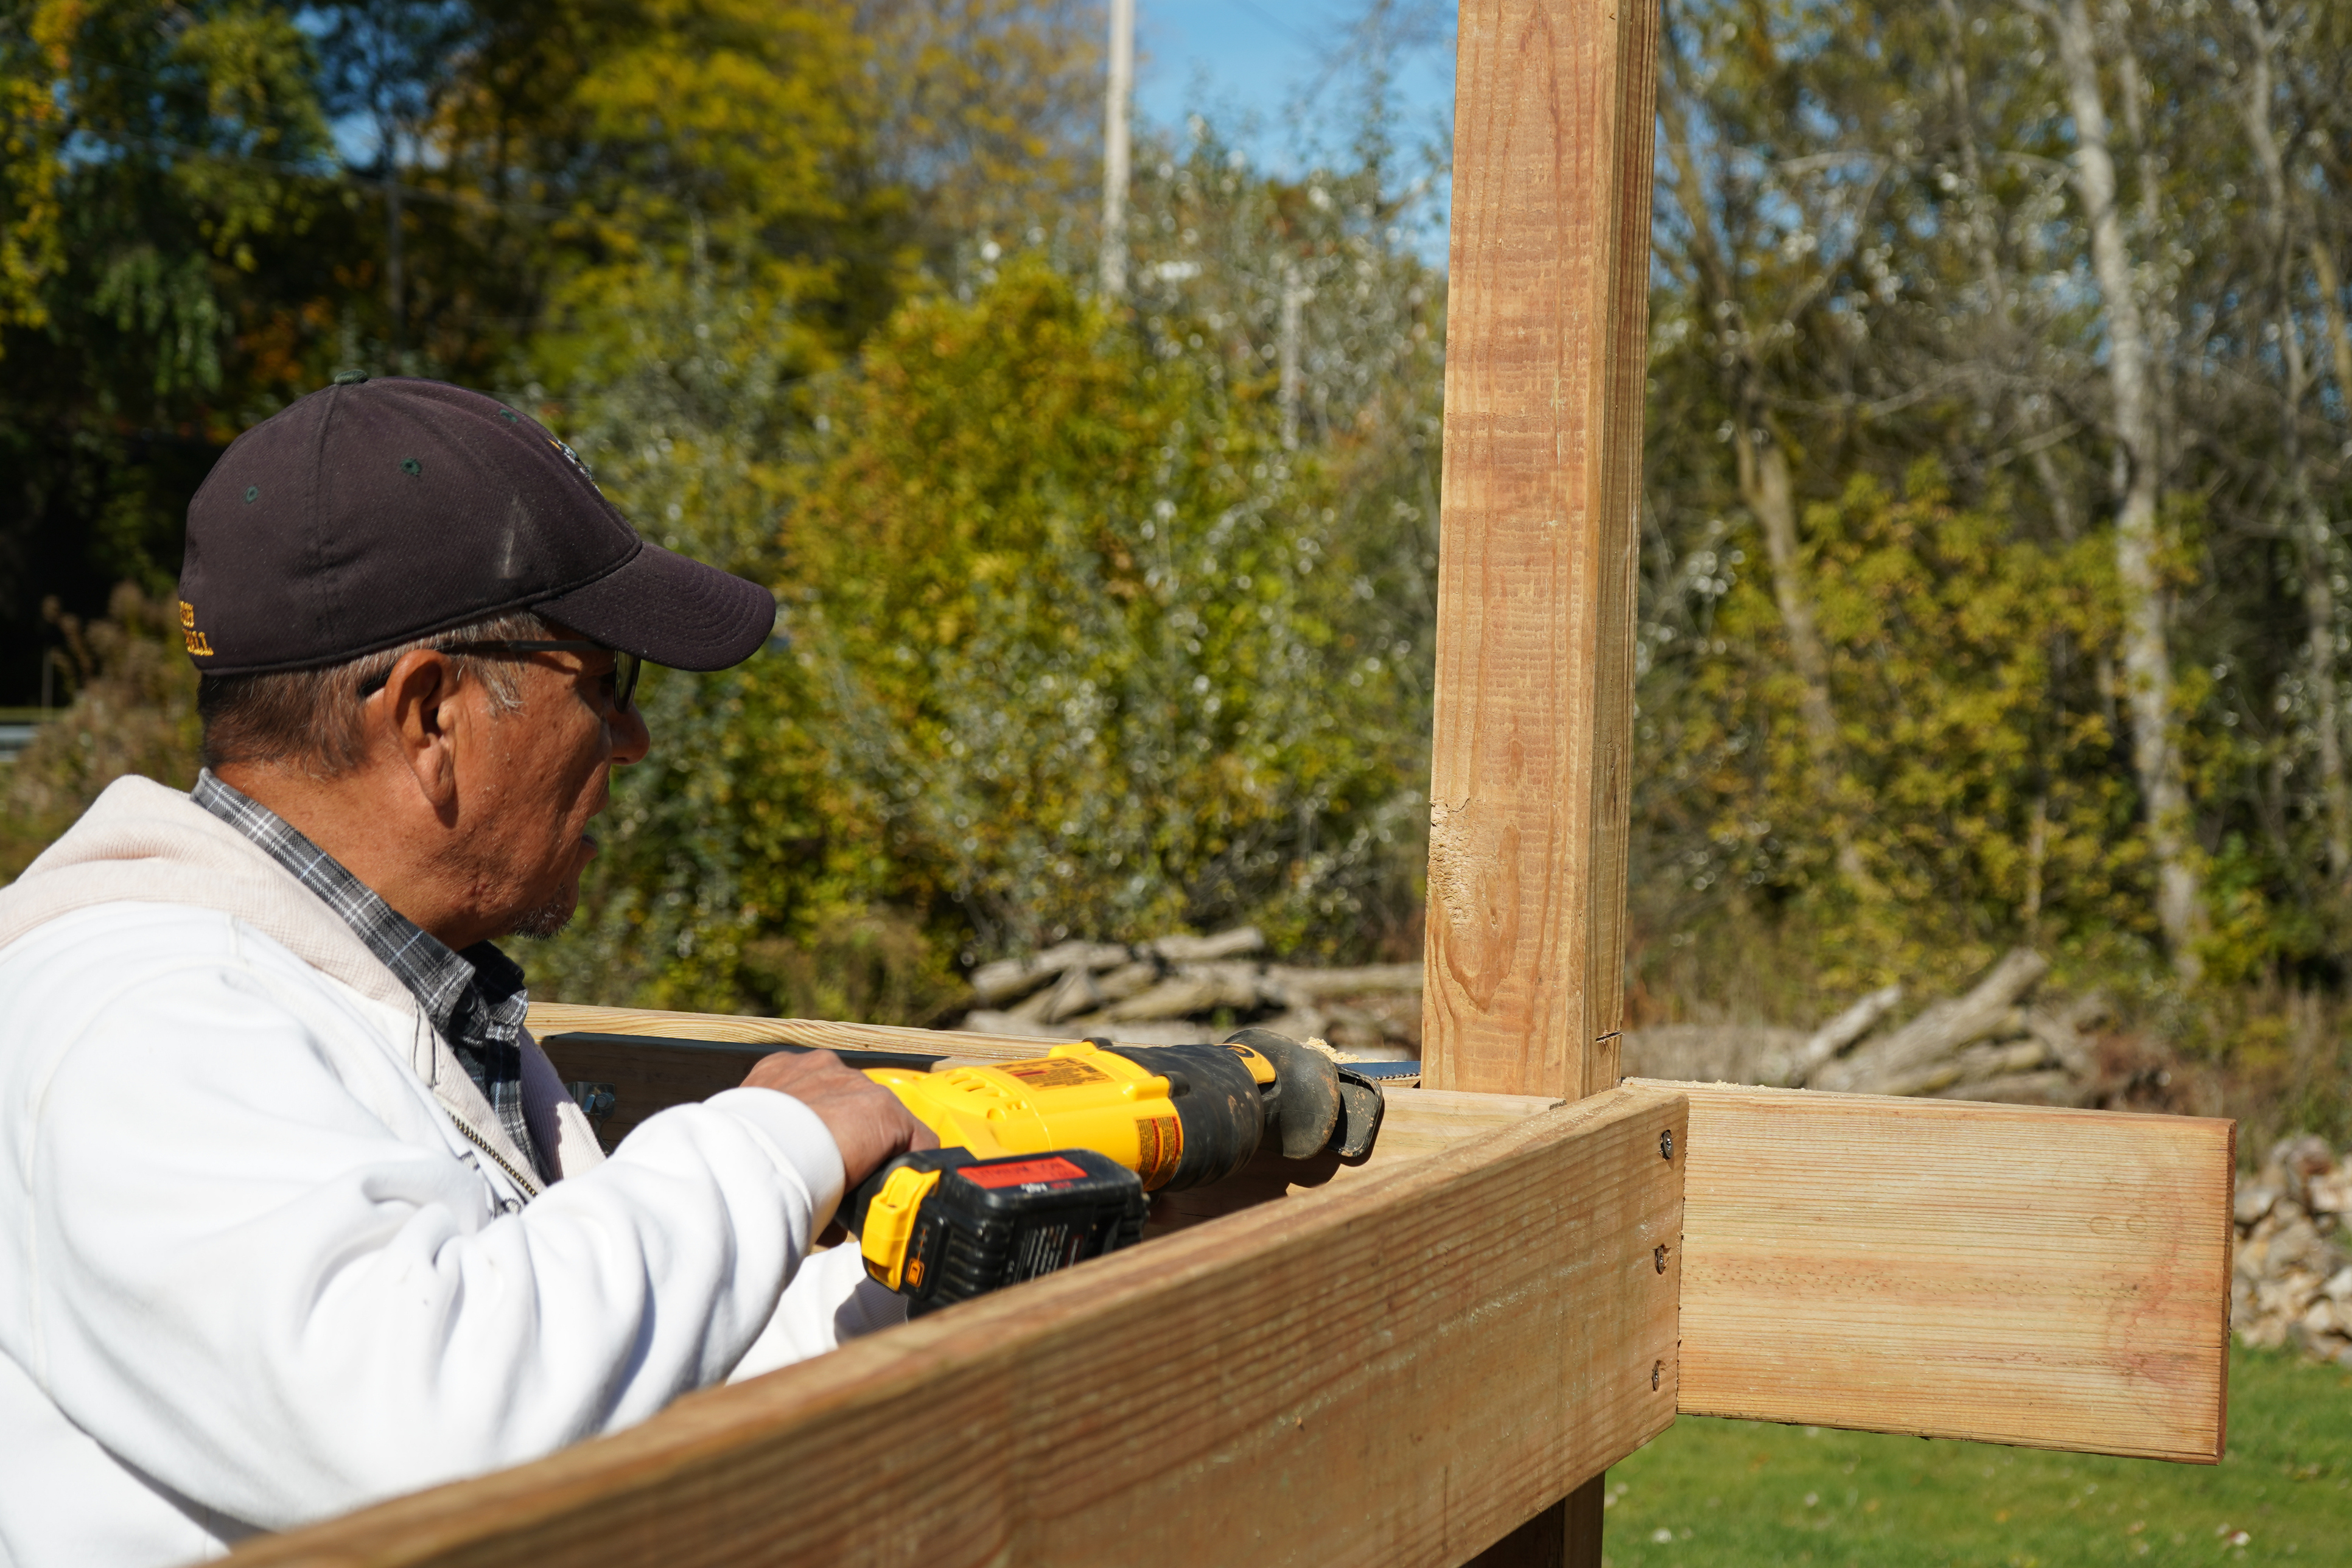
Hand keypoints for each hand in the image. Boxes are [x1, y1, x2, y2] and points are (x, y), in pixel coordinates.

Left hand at [738, 1051, 936, 1196]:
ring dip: (825, 1116)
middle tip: (838, 1172)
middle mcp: (854, 1081)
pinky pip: (797, 1079)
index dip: (898, 1164)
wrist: (745, 1166)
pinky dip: (792, 1100)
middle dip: (858, 1140)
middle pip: (869, 1113)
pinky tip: (780, 1125)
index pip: (912, 1137)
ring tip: (803, 1146)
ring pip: (832, 1091)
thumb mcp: (844, 1207)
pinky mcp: (780, 1065)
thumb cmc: (799, 1188)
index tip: (884, 1183)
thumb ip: (854, 1206)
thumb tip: (838, 1226)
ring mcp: (816, 1068)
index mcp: (882, 1112)